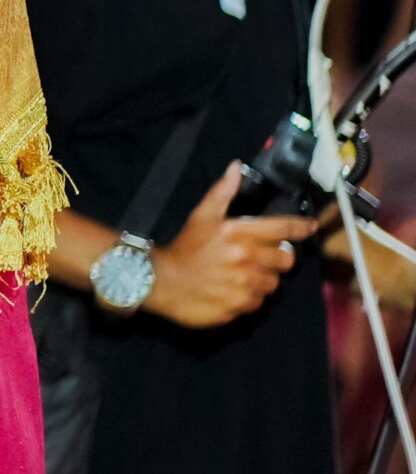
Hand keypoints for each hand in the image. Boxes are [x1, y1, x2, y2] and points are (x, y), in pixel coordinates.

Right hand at [147, 162, 319, 328]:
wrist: (163, 282)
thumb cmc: (184, 247)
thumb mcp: (201, 215)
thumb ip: (222, 192)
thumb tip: (236, 167)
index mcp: (239, 233)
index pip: (282, 229)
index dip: (300, 227)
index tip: (309, 227)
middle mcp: (247, 259)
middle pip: (285, 260)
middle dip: (276, 257)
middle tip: (260, 255)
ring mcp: (246, 284)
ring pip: (273, 282)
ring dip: (263, 277)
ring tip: (242, 273)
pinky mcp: (242, 305)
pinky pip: (260, 301)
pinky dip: (251, 295)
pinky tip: (234, 288)